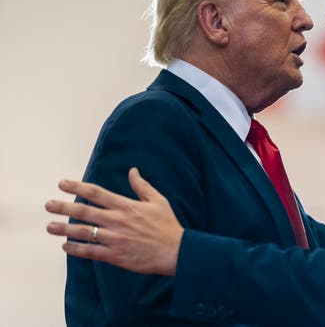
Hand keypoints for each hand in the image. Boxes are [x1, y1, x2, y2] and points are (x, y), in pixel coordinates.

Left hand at [45, 168, 183, 275]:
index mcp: (127, 206)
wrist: (175, 251)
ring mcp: (114, 239)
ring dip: (64, 229)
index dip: (77, 187)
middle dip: (63, 207)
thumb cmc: (168, 225)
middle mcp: (117, 221)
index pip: (97, 193)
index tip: (62, 184)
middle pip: (84, 211)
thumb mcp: (158, 201)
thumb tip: (133, 171)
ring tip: (49, 226)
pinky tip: (65, 246)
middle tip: (48, 204)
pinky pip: (90, 251)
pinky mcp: (115, 255)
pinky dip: (76, 249)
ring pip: (83, 232)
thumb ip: (142, 186)